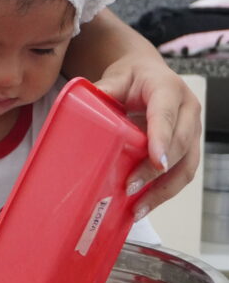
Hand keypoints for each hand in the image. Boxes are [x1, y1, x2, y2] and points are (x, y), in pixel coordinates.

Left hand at [94, 55, 201, 218]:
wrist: (149, 74)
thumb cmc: (133, 77)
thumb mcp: (118, 76)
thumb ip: (106, 88)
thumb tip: (90, 101)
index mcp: (169, 88)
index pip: (167, 115)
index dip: (163, 139)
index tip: (156, 161)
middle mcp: (188, 110)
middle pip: (180, 145)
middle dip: (156, 172)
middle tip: (130, 188)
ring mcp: (192, 130)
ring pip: (187, 166)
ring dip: (164, 190)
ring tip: (138, 209)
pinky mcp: (189, 147)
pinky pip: (183, 173)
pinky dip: (165, 191)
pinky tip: (145, 204)